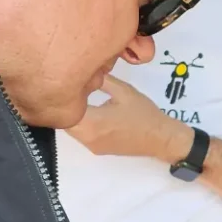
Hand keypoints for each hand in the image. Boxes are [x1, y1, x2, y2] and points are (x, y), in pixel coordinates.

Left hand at [68, 78, 191, 164]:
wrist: (160, 138)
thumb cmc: (144, 114)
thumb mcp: (123, 90)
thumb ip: (102, 81)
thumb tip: (87, 72)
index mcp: (93, 123)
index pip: (64, 110)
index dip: (61, 96)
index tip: (64, 83)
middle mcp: (88, 138)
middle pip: (64, 121)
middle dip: (65, 105)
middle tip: (70, 87)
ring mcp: (91, 146)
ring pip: (71, 129)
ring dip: (73, 114)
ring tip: (79, 97)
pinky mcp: (97, 149)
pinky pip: (81, 134)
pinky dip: (81, 123)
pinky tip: (89, 110)